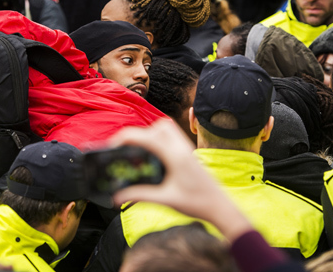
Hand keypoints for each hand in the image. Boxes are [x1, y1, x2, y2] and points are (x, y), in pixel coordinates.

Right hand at [110, 119, 253, 241]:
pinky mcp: (189, 153)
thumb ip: (140, 196)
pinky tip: (154, 154)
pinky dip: (159, 138)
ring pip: (166, 127)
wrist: (219, 207)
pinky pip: (172, 135)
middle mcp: (182, 148)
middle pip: (157, 126)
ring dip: (150, 132)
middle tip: (126, 148)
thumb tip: (117, 197)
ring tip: (139, 149)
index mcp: (175, 156)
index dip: (125, 138)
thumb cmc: (197, 203)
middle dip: (138, 133)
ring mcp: (187, 148)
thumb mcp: (165, 200)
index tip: (112, 146)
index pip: (146, 136)